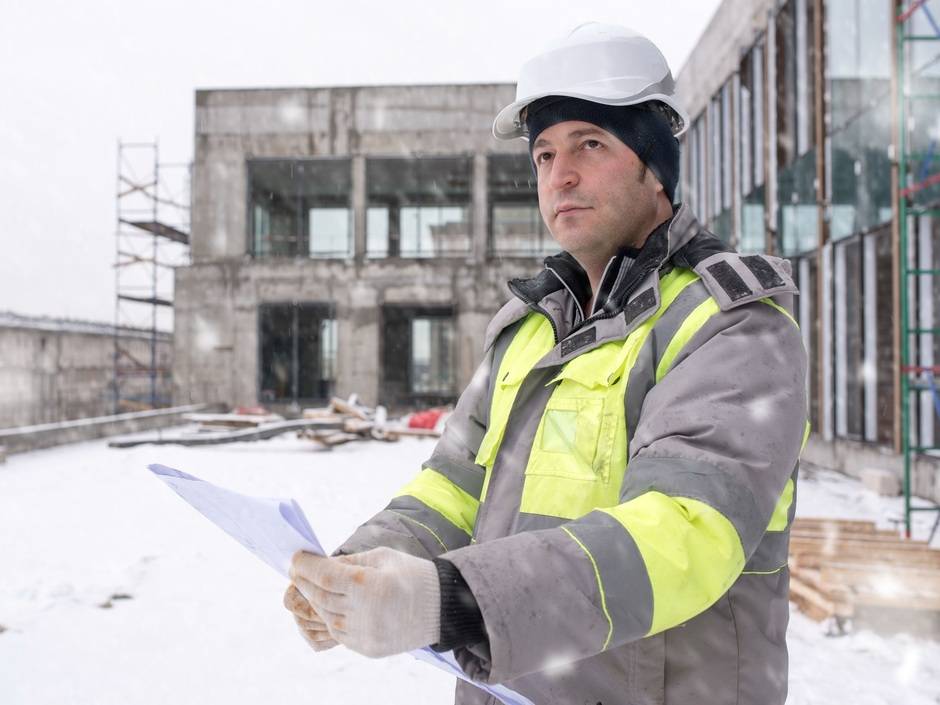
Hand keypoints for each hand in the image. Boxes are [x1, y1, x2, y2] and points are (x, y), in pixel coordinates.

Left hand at [289, 547, 440, 657]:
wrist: (442, 608)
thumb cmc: (412, 575)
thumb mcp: (382, 557)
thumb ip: (350, 562)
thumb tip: (321, 565)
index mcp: (369, 585)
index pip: (325, 575)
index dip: (306, 566)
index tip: (295, 558)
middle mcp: (364, 612)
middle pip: (321, 597)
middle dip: (304, 582)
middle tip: (296, 571)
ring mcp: (365, 634)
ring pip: (326, 617)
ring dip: (314, 601)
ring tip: (309, 587)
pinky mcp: (367, 648)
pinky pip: (338, 633)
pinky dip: (329, 618)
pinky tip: (327, 605)